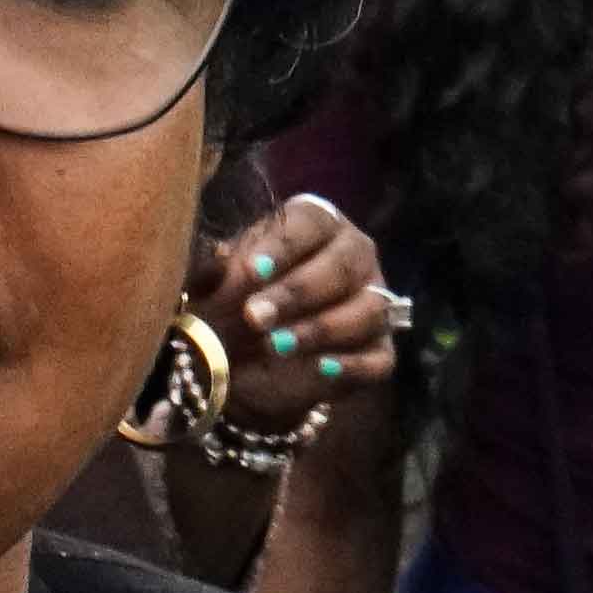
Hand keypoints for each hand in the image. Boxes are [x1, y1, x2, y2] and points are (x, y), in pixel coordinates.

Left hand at [205, 189, 397, 408]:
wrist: (244, 360)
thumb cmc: (232, 302)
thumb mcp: (214, 283)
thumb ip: (212, 271)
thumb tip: (216, 259)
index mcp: (316, 225)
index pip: (310, 223)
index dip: (283, 246)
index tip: (251, 270)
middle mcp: (354, 257)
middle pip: (342, 265)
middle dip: (297, 292)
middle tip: (254, 316)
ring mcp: (374, 303)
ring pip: (367, 310)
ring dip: (321, 328)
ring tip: (276, 345)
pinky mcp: (379, 351)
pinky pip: (379, 358)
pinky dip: (353, 365)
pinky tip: (322, 369)